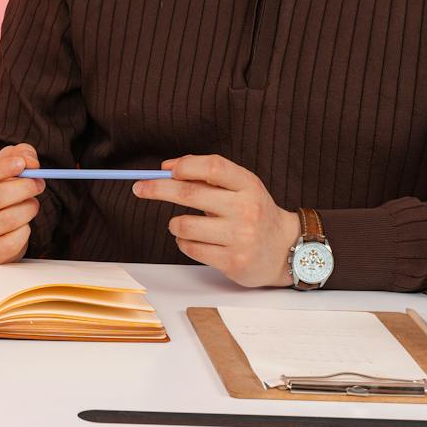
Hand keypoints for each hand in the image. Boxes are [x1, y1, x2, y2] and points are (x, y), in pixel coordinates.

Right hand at [0, 143, 44, 264]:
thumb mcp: (5, 166)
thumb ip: (19, 155)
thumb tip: (30, 162)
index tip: (22, 164)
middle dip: (23, 187)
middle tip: (38, 183)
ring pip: (7, 219)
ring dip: (28, 208)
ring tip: (32, 204)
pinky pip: (13, 241)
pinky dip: (26, 230)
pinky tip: (23, 225)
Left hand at [133, 154, 298, 287]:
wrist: (286, 250)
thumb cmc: (254, 213)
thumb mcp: (241, 188)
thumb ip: (208, 175)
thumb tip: (167, 168)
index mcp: (248, 185)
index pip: (213, 167)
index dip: (185, 166)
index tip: (166, 169)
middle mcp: (246, 209)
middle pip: (190, 193)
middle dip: (157, 188)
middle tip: (140, 188)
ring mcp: (240, 237)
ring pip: (184, 225)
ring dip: (175, 224)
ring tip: (185, 224)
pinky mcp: (232, 261)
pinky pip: (190, 248)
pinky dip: (184, 242)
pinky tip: (197, 241)